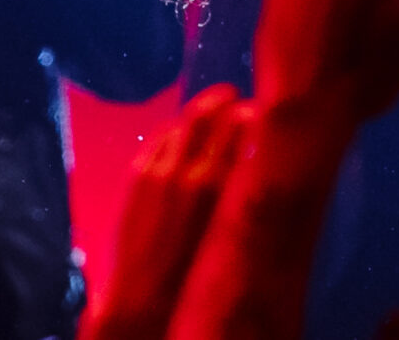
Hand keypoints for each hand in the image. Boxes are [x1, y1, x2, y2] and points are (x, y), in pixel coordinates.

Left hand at [84, 85, 253, 339]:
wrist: (147, 299)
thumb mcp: (232, 226)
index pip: (245, 122)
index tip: (261, 116)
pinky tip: (183, 139)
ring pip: (184, 119)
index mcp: (222, 186)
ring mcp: (160, 169)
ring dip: (200, 112)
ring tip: (211, 116)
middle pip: (212, 109)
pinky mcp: (138, 174)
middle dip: (227, 100)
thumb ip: (243, 188)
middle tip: (236, 101)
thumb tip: (260, 161)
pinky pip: (161, 136)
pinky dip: (176, 131)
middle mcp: (191, 170)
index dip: (255, 113)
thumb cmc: (199, 272)